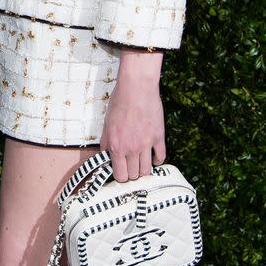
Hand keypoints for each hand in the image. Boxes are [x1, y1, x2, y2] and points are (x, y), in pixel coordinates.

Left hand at [100, 49, 164, 180]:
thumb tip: (105, 154)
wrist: (137, 88)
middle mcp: (132, 149)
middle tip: (130, 166)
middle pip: (134, 175)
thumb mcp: (106, 123)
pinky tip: (153, 157)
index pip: (120, 175)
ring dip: (143, 169)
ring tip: (141, 162)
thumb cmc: (119, 103)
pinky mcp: (159, 137)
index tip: (120, 171)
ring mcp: (147, 144)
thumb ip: (106, 141)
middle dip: (131, 173)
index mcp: (117, 147)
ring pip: (147, 170)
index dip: (120, 176)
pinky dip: (157, 160)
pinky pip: (161, 157)